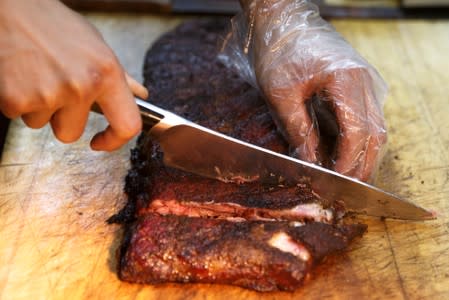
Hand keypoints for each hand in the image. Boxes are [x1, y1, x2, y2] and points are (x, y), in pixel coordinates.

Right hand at [0, 0, 147, 150]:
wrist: (10, 6)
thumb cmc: (53, 24)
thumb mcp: (96, 46)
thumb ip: (119, 77)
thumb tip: (139, 96)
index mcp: (107, 74)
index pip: (126, 125)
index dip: (115, 141)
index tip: (103, 142)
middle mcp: (82, 86)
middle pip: (71, 133)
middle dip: (61, 118)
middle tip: (54, 87)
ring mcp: (50, 94)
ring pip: (43, 125)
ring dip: (38, 107)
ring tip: (36, 75)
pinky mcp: (17, 99)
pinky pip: (20, 116)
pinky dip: (17, 101)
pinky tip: (20, 76)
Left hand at [223, 0, 387, 180]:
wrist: (284, 22)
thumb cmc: (279, 52)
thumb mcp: (281, 94)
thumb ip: (298, 130)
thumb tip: (309, 163)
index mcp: (348, 80)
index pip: (358, 132)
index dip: (348, 162)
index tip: (335, 183)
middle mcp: (366, 82)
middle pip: (375, 135)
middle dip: (360, 167)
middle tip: (343, 191)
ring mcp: (367, 83)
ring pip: (375, 130)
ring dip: (361, 157)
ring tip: (342, 179)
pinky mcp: (360, 86)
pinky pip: (367, 121)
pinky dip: (358, 142)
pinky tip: (342, 156)